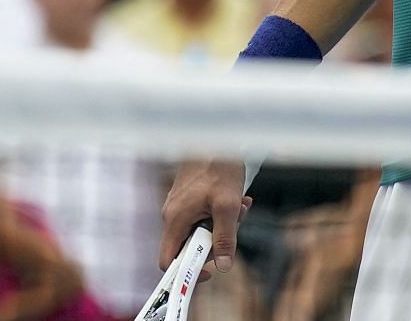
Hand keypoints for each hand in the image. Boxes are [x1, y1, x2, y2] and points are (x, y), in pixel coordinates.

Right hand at [160, 158, 250, 281]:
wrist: (216, 136)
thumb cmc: (219, 167)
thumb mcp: (228, 205)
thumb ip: (225, 237)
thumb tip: (223, 265)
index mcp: (175, 219)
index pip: (168, 260)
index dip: (187, 273)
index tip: (210, 271)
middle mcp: (172, 215)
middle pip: (190, 246)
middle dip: (216, 241)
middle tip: (237, 226)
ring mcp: (179, 206)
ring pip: (200, 230)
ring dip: (223, 225)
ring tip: (242, 206)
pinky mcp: (188, 198)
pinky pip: (203, 216)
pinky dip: (221, 213)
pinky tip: (238, 199)